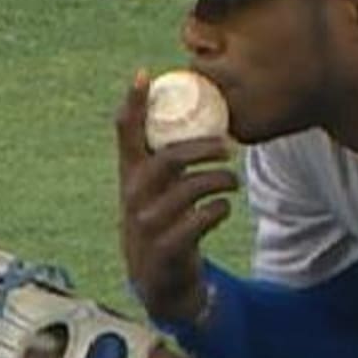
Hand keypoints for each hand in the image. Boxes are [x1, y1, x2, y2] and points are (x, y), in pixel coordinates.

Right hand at [114, 70, 239, 327]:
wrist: (158, 283)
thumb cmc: (162, 223)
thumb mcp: (154, 190)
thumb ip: (164, 158)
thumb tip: (195, 116)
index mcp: (129, 174)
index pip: (124, 132)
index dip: (132, 102)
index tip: (143, 73)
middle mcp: (132, 196)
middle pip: (167, 159)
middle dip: (201, 148)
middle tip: (226, 146)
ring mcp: (146, 225)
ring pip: (188, 190)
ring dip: (218, 181)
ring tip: (232, 180)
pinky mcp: (165, 250)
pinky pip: (198, 220)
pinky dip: (217, 210)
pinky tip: (222, 208)